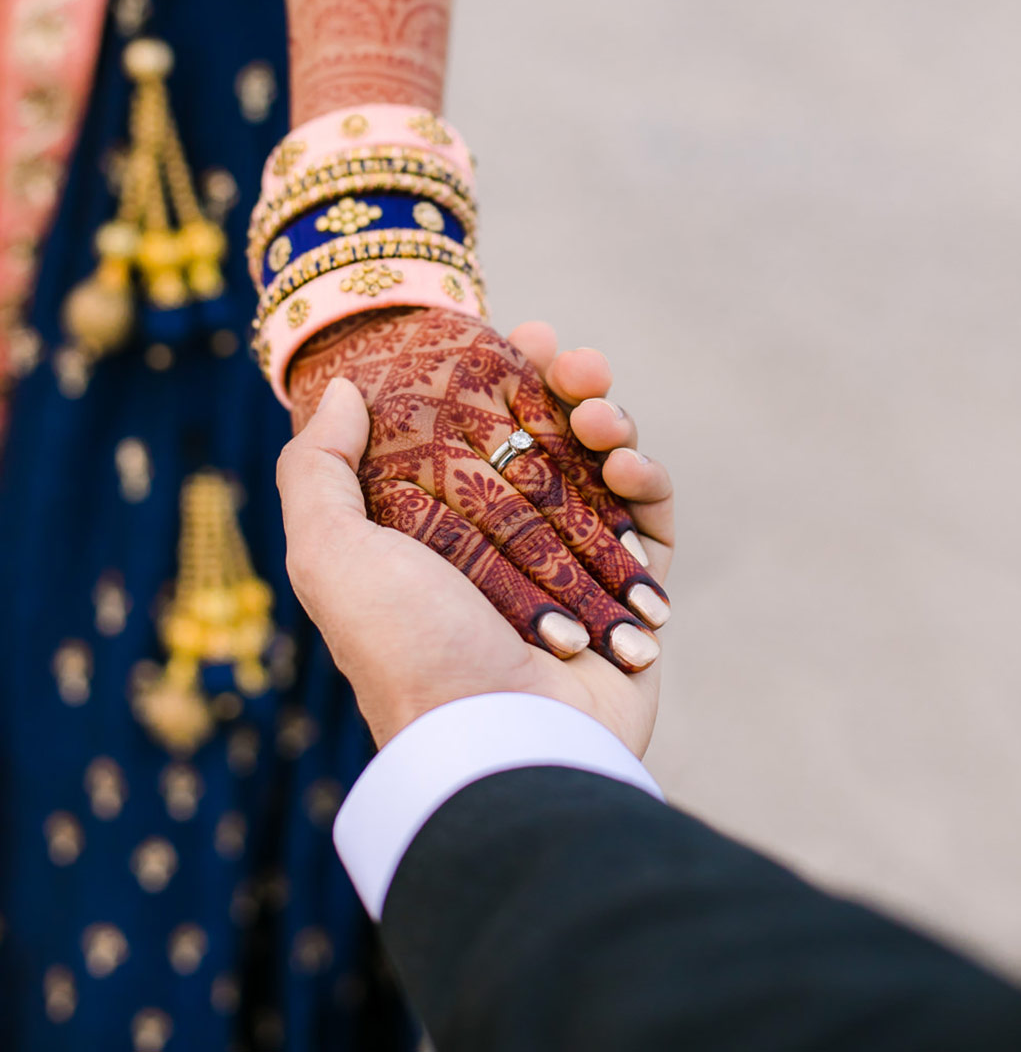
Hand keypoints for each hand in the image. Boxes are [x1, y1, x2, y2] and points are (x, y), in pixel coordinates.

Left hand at [288, 307, 669, 671]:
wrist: (501, 742)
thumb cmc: (408, 649)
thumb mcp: (329, 557)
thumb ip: (315, 470)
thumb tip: (341, 389)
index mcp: (437, 531)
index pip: (469, 431)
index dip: (493, 376)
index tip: (510, 333)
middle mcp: (507, 544)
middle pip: (545, 438)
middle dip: (562, 384)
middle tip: (567, 356)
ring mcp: (575, 567)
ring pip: (601, 468)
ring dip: (608, 421)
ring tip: (601, 412)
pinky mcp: (632, 593)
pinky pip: (650, 521)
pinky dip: (647, 482)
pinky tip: (628, 465)